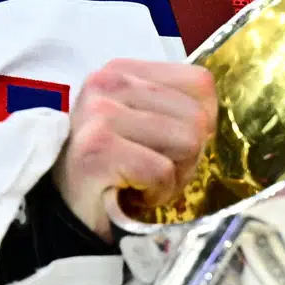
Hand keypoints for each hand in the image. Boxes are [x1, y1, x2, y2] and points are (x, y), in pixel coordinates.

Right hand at [53, 58, 217, 241]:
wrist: (69, 215)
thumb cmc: (115, 169)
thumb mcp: (143, 121)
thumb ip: (175, 105)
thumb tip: (215, 116)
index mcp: (122, 69)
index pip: (200, 83)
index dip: (199, 122)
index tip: (167, 145)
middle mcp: (107, 82)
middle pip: (197, 117)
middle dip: (186, 155)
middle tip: (153, 170)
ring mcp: (100, 113)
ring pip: (187, 142)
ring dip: (174, 175)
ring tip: (142, 180)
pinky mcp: (98, 149)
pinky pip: (163, 171)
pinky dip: (158, 192)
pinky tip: (133, 193)